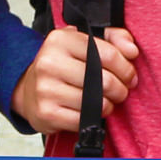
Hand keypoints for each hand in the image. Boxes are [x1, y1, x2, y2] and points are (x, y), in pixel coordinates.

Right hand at [13, 25, 138, 135]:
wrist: (28, 89)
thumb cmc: (62, 66)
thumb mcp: (84, 42)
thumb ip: (113, 38)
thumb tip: (132, 50)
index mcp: (61, 39)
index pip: (109, 54)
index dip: (126, 68)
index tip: (129, 75)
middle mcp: (50, 62)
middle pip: (105, 80)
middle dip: (120, 89)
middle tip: (120, 91)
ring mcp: (46, 89)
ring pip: (96, 102)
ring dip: (108, 105)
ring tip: (104, 100)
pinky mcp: (46, 113)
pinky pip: (84, 120)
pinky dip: (93, 118)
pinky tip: (89, 111)